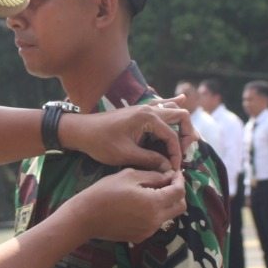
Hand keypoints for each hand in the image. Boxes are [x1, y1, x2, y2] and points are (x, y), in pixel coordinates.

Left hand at [58, 102, 192, 171]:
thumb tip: (169, 168)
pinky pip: (161, 104)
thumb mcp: (126, 154)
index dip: (176, 154)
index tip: (174, 169)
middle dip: (186, 135)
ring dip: (181, 124)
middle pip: (180, 116)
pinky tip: (182, 98)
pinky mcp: (139, 112)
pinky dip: (172, 104)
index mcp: (148, 117)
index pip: (172, 136)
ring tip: (184, 141)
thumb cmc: (101, 142)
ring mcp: (144, 108)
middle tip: (182, 153)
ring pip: (173, 109)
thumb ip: (150, 160)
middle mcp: (149, 109)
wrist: (81, 130)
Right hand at [74, 168, 187, 242]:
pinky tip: (138, 206)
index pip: (179, 192)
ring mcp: (148, 231)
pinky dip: (154, 214)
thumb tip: (169, 177)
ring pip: (168, 216)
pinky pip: (155, 224)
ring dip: (165, 204)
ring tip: (150, 193)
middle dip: (178, 194)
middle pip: (180, 208)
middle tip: (167, 183)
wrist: (86, 217)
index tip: (175, 174)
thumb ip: (153, 176)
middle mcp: (155, 220)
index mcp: (154, 203)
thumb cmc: (105, 192)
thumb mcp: (129, 176)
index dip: (180, 181)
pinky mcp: (140, 237)